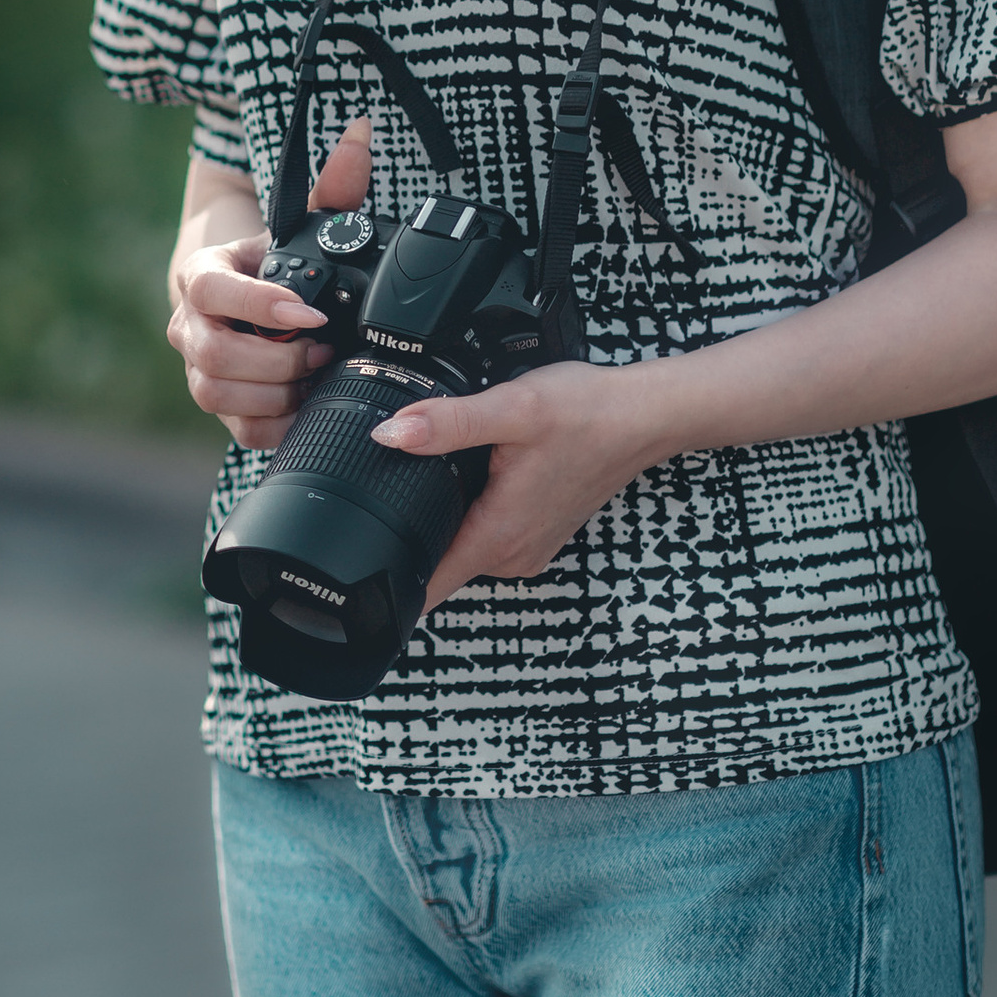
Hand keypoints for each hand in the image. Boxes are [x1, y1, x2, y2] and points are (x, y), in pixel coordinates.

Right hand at [166, 120, 371, 451]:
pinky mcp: (219, 407)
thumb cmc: (273, 262)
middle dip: (277, 360)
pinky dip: (278, 424)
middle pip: (214, 355)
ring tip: (317, 374)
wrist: (242, 299)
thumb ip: (332, 187)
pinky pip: (240, 430)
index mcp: (202, 276)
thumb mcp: (298, 226)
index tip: (311, 315)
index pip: (215, 293)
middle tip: (323, 349)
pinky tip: (308, 404)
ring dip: (277, 393)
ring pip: (219, 395)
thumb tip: (360, 135)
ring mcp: (198, 370)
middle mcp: (188, 326)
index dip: (260, 307)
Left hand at [369, 362, 660, 609]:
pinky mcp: (536, 531)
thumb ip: (448, 423)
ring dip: (443, 516)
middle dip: (407, 532)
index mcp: (498, 537)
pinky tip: (475, 471)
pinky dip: (472, 509)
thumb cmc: (588, 414)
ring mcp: (527, 546)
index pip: (426, 587)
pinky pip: (486, 534)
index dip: (384, 582)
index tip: (354, 569)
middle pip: (436, 563)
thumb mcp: (511, 408)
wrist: (642, 416)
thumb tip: (390, 433)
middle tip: (388, 484)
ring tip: (435, 470)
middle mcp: (512, 554)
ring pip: (461, 545)